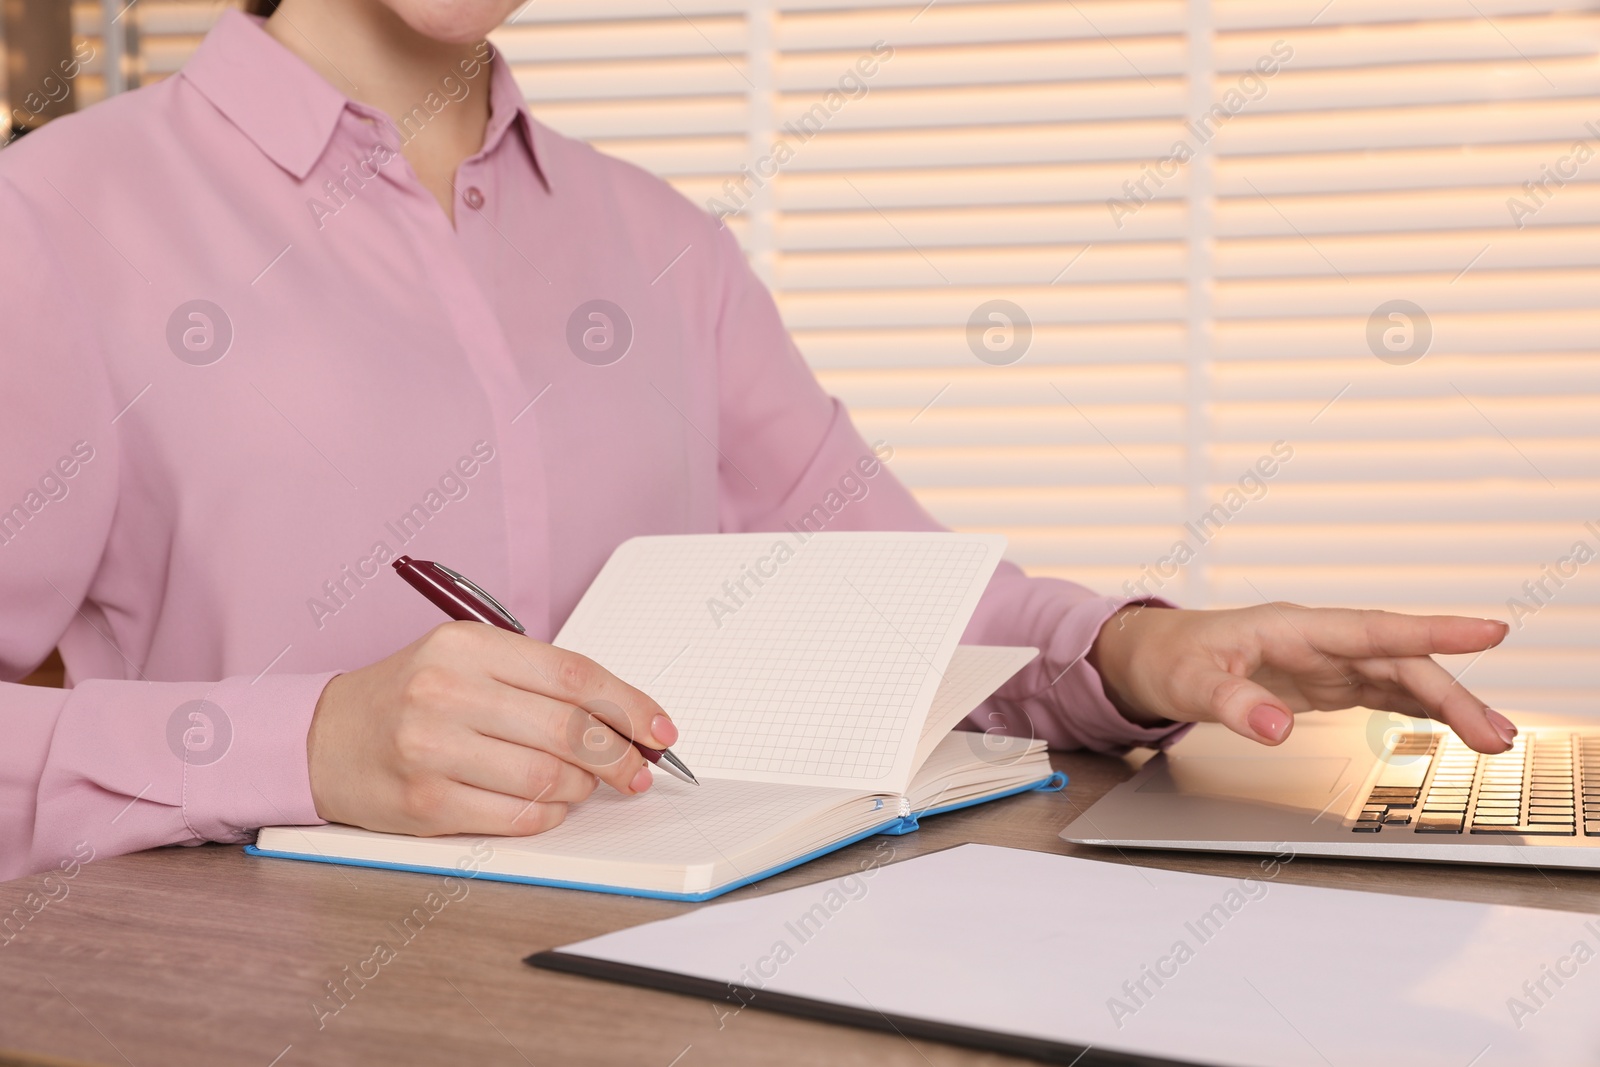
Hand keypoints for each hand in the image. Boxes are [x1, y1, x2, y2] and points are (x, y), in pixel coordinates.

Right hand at [305, 622, 677, 835]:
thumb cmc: (410, 697)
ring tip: (583, 785)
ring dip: (582, 788)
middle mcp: (447, 691)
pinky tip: (548, 805)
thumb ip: (540, 682)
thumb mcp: (468, 661)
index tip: (662, 731)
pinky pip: (517, 816)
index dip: (631, 707)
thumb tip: (626, 720)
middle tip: (638, 771)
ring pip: (549, 777)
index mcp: (467, 645)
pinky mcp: (425, 803)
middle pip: (570, 729)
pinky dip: (548, 814)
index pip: (575, 676)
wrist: (324, 738)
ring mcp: (432, 749)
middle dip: (620, 756)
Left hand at [1087, 603, 1514, 752]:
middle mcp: (1320, 640)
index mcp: (1295, 627)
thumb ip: (1234, 703)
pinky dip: (1422, 706)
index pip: (1375, 628)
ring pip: (1401, 675)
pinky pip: (1384, 689)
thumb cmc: (1170, 659)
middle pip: (1401, 660)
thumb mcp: (1190, 683)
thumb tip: (1276, 728)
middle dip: (1454, 694)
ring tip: (1494, 740)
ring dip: (1448, 705)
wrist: (1153, 656)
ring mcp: (1327, 660)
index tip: (1490, 632)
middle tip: (1498, 736)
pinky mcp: (1325, 681)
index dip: (1434, 630)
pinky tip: (1454, 725)